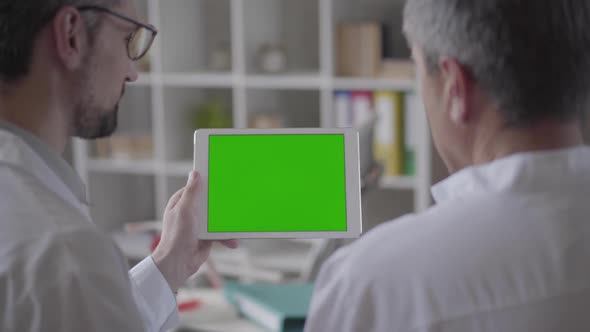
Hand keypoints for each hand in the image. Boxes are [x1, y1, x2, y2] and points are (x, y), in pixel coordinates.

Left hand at [151, 170, 237, 291]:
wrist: (178, 263)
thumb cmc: (177, 235)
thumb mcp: (184, 210)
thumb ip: (191, 192)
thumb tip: (194, 173)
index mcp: (181, 203)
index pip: (196, 188)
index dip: (207, 183)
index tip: (221, 178)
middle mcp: (190, 212)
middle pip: (209, 202)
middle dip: (221, 203)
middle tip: (235, 198)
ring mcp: (198, 225)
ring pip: (216, 218)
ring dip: (226, 222)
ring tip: (237, 223)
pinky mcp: (206, 237)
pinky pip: (219, 233)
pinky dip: (226, 237)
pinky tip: (233, 241)